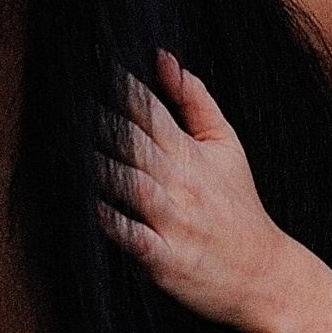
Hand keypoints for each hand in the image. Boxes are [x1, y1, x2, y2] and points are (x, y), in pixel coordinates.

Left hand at [97, 49, 298, 327]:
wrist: (264, 275)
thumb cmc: (239, 206)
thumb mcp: (226, 145)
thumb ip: (195, 100)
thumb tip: (163, 58)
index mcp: (190, 153)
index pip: (149, 110)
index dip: (120, 88)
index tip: (91, 66)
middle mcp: (181, 183)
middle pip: (134, 143)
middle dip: (102, 122)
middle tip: (66, 102)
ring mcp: (175, 222)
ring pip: (133, 186)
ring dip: (104, 167)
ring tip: (72, 148)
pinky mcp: (168, 260)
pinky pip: (137, 239)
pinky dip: (116, 224)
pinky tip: (94, 207)